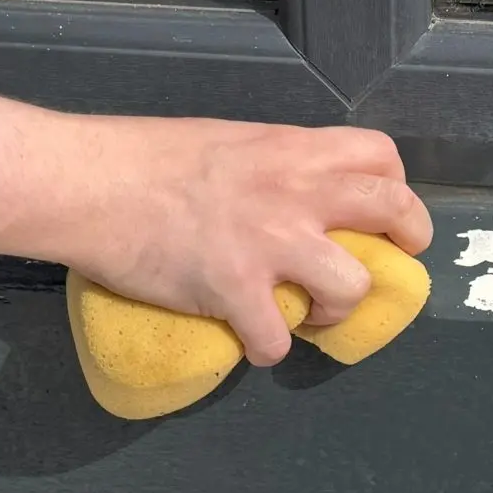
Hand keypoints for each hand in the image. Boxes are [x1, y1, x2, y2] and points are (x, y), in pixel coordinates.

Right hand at [22, 116, 432, 366]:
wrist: (86, 183)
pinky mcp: (235, 290)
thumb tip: (284, 192)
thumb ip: (268, 166)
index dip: (395, 187)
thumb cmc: (140, 156)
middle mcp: (296, 192)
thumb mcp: (225, 142)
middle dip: (406, 244)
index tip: (383, 213)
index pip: (381, 157)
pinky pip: (277, 340)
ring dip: (338, 309)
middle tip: (385, 267)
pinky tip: (249, 342)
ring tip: (310, 313)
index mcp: (292, 149)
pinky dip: (267, 350)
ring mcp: (269, 243)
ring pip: (352, 287)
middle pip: (394, 212)